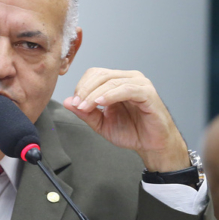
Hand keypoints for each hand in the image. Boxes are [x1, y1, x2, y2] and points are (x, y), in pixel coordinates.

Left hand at [63, 68, 189, 171]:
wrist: (152, 145)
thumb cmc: (132, 132)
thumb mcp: (102, 124)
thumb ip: (86, 113)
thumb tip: (67, 102)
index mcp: (117, 83)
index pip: (95, 74)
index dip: (82, 86)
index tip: (74, 103)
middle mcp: (129, 79)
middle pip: (101, 75)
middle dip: (85, 90)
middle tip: (78, 105)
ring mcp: (139, 84)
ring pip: (111, 81)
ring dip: (94, 94)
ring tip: (85, 107)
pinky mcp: (148, 93)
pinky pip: (126, 89)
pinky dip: (111, 95)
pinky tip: (101, 102)